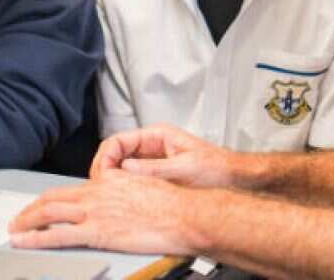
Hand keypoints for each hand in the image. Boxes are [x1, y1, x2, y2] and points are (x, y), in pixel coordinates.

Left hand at [9, 170, 200, 255]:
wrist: (183, 214)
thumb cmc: (172, 204)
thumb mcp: (145, 186)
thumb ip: (126, 189)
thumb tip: (119, 195)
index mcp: (109, 181)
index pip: (72, 188)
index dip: (53, 197)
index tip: (44, 204)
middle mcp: (97, 193)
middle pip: (54, 198)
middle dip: (32, 208)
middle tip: (20, 217)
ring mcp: (95, 212)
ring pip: (49, 212)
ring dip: (27, 221)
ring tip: (14, 229)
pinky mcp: (97, 232)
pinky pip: (58, 234)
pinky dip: (37, 237)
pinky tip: (24, 240)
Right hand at [91, 124, 237, 187]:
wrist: (233, 179)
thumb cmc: (216, 170)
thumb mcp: (184, 169)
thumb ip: (154, 169)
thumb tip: (125, 169)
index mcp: (158, 135)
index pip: (118, 140)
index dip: (106, 158)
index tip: (102, 175)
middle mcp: (152, 145)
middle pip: (115, 154)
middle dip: (104, 170)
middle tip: (100, 188)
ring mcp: (152, 160)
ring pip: (121, 167)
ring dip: (112, 180)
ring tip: (108, 195)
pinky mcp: (155, 175)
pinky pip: (132, 179)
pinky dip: (123, 187)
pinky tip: (122, 198)